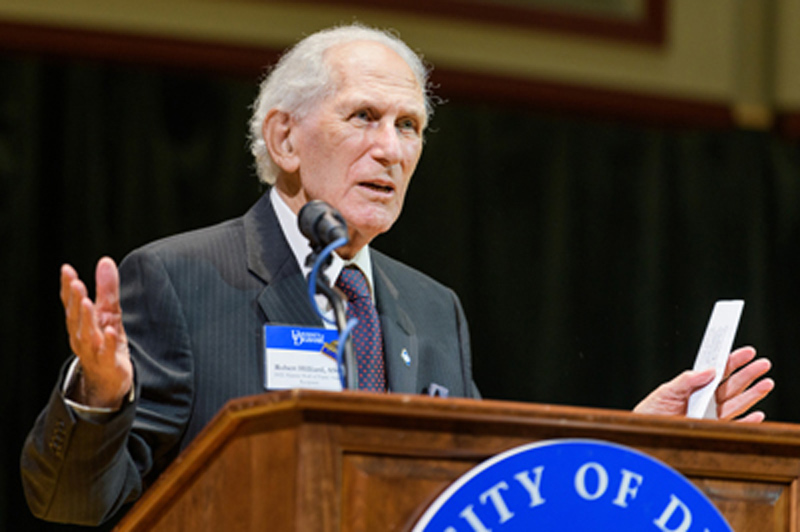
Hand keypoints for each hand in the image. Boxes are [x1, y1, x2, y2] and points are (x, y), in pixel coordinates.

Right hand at [60, 257, 132, 408]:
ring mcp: (93, 351)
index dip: (67, 287)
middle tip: (76, 283)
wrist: (110, 379)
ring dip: (86, 319)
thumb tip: (105, 261)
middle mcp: (81, 336)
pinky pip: (106, 353)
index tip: (66, 270)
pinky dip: (108, 342)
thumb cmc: (106, 342)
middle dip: (74, 300)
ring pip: (86, 335)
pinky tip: (111, 330)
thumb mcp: (109, 312)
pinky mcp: (108, 364)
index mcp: (80, 323)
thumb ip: (107, 289)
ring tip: (87, 302)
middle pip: (75, 317)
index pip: (70, 303)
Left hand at [633, 346, 773, 421]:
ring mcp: (710, 415)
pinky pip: (733, 427)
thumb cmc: (651, 411)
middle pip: (732, 385)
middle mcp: (706, 400)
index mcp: (696, 387)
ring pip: (737, 403)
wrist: (643, 431)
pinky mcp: (711, 431)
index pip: (719, 371)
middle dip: (749, 374)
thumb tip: (709, 370)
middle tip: (763, 363)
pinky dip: (747, 422)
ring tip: (766, 383)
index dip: (734, 361)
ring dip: (753, 394)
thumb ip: (686, 380)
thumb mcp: (666, 391)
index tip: (747, 352)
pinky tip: (757, 414)